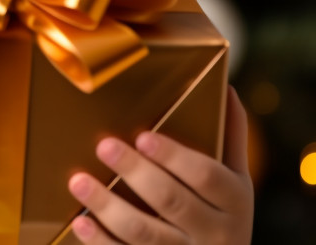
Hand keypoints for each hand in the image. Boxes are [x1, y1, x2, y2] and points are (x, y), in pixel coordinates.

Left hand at [67, 86, 252, 244]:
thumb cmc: (224, 213)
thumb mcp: (236, 179)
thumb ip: (231, 136)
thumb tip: (225, 87)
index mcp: (234, 201)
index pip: (206, 176)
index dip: (174, 157)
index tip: (143, 137)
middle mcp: (216, 233)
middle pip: (172, 201)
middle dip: (135, 172)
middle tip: (104, 146)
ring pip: (145, 233)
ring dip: (108, 207)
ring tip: (78, 181)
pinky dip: (101, 242)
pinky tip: (81, 222)